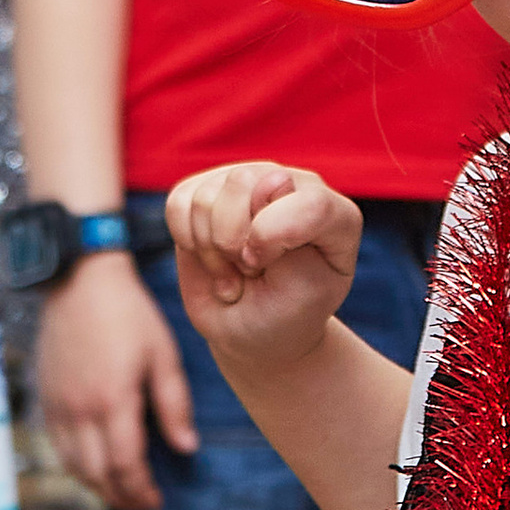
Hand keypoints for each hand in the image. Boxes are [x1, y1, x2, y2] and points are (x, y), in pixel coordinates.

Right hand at [35, 253, 195, 509]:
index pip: (126, 465)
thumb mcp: (163, 354)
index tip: (157, 502)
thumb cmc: (129, 313)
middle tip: (142, 505)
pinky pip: (57, 446)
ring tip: (120, 492)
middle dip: (120, 497)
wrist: (79, 279)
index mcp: (113, 401)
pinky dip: (76, 466)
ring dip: (97, 487)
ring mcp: (58, 405)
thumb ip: (174, 404)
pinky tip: (93, 466)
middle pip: (97, 475)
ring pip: (73, 466)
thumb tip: (186, 448)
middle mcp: (80, 410)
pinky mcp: (45, 397)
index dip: (141, 492)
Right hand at [166, 165, 362, 388]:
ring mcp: (245, 183)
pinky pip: (178, 204)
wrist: (255, 331)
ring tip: (234, 272)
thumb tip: (272, 178)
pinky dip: (187, 242)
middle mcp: (288, 183)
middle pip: (242, 182)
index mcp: (331, 210)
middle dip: (234, 242)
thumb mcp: (309, 289)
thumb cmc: (287, 312)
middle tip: (250, 272)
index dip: (273, 237)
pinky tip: (212, 259)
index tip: (266, 268)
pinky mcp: (202, 193)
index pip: (308, 201)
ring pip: (206, 198)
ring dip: (212, 251)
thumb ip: (300, 230)